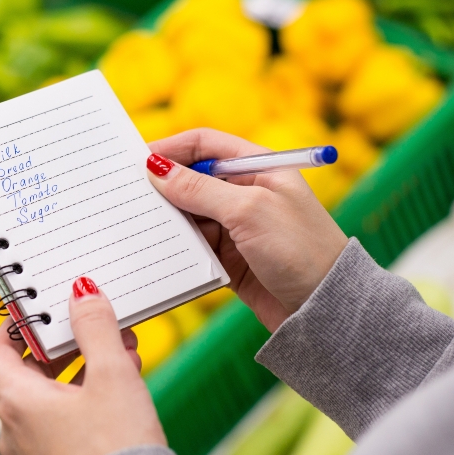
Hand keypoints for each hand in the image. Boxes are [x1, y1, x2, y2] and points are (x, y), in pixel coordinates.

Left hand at [0, 277, 164, 454]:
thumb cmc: (116, 450)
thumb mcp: (112, 376)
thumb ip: (95, 328)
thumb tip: (82, 293)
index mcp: (17, 403)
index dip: (16, 325)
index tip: (42, 307)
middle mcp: (17, 430)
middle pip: (29, 372)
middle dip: (66, 345)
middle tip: (95, 325)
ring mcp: (36, 453)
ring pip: (52, 398)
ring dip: (84, 370)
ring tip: (122, 352)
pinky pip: (65, 422)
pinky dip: (88, 399)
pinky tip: (124, 389)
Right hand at [147, 129, 348, 331]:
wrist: (326, 310)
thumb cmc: (301, 249)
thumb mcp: (248, 210)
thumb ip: (199, 189)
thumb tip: (156, 169)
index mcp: (257, 167)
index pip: (205, 144)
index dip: (170, 149)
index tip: (136, 160)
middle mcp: (245, 192)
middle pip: (192, 179)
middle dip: (162, 186)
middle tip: (127, 195)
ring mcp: (236, 226)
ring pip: (188, 215)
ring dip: (167, 220)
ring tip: (137, 225)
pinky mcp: (229, 258)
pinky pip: (193, 246)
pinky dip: (176, 247)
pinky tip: (156, 251)